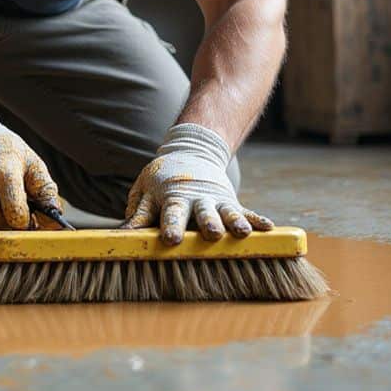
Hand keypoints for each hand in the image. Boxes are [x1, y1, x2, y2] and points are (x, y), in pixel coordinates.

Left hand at [120, 123, 273, 244]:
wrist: (192, 150)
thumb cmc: (162, 178)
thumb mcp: (145, 189)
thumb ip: (137, 212)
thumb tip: (122, 237)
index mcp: (172, 197)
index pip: (170, 214)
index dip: (171, 226)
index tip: (171, 239)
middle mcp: (196, 200)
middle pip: (202, 214)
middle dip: (207, 224)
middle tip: (212, 234)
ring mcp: (216, 201)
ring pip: (226, 213)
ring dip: (234, 223)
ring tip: (242, 233)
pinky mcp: (231, 203)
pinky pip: (246, 212)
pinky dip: (256, 220)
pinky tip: (269, 228)